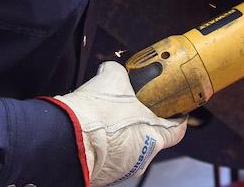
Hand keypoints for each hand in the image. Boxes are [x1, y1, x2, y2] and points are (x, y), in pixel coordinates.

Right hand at [54, 61, 185, 185]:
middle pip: (150, 135)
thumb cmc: (96, 114)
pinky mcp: (104, 175)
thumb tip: (114, 69)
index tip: (174, 108)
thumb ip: (120, 72)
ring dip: (122, 132)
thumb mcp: (113, 78)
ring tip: (107, 116)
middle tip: (130, 104)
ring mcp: (123, 169)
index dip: (176, 116)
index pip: (177, 129)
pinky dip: (107, 143)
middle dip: (141, 119)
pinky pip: (111, 155)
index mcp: (154, 137)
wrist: (66, 138)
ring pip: (129, 146)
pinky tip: (95, 129)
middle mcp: (142, 157)